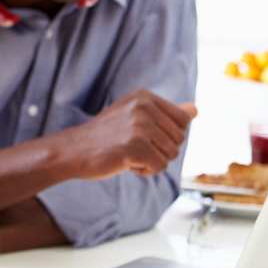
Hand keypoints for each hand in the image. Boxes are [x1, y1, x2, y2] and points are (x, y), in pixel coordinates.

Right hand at [73, 90, 196, 178]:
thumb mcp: (135, 117)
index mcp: (145, 97)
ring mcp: (139, 126)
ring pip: (171, 154)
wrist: (73, 150)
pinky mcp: (134, 146)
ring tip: (129, 155)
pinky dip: (144, 171)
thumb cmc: (105, 136)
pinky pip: (159, 166)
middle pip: (179, 139)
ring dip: (152, 161)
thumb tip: (195, 109)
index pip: (183, 120)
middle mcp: (144, 107)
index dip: (168, 136)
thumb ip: (166, 113)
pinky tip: (126, 163)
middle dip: (160, 150)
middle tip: (134, 147)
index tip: (144, 137)